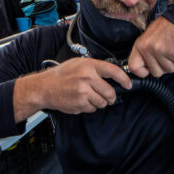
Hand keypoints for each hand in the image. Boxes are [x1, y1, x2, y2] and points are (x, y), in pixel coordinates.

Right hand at [13, 58, 131, 120]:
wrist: (45, 87)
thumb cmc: (61, 75)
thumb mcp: (78, 64)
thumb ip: (95, 68)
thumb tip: (112, 74)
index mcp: (89, 66)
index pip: (113, 71)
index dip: (124, 79)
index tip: (128, 84)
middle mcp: (87, 78)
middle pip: (110, 92)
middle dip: (111, 97)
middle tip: (109, 97)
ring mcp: (84, 92)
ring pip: (103, 102)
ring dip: (100, 102)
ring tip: (90, 96)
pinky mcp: (80, 103)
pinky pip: (92, 108)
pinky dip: (90, 106)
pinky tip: (81, 100)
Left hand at [128, 16, 173, 77]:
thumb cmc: (165, 27)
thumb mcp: (148, 39)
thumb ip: (145, 53)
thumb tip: (145, 68)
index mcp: (140, 46)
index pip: (134, 68)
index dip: (143, 72)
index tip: (149, 69)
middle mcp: (148, 49)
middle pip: (156, 73)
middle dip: (163, 67)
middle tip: (166, 55)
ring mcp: (160, 51)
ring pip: (169, 69)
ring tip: (172, 49)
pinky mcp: (173, 51)